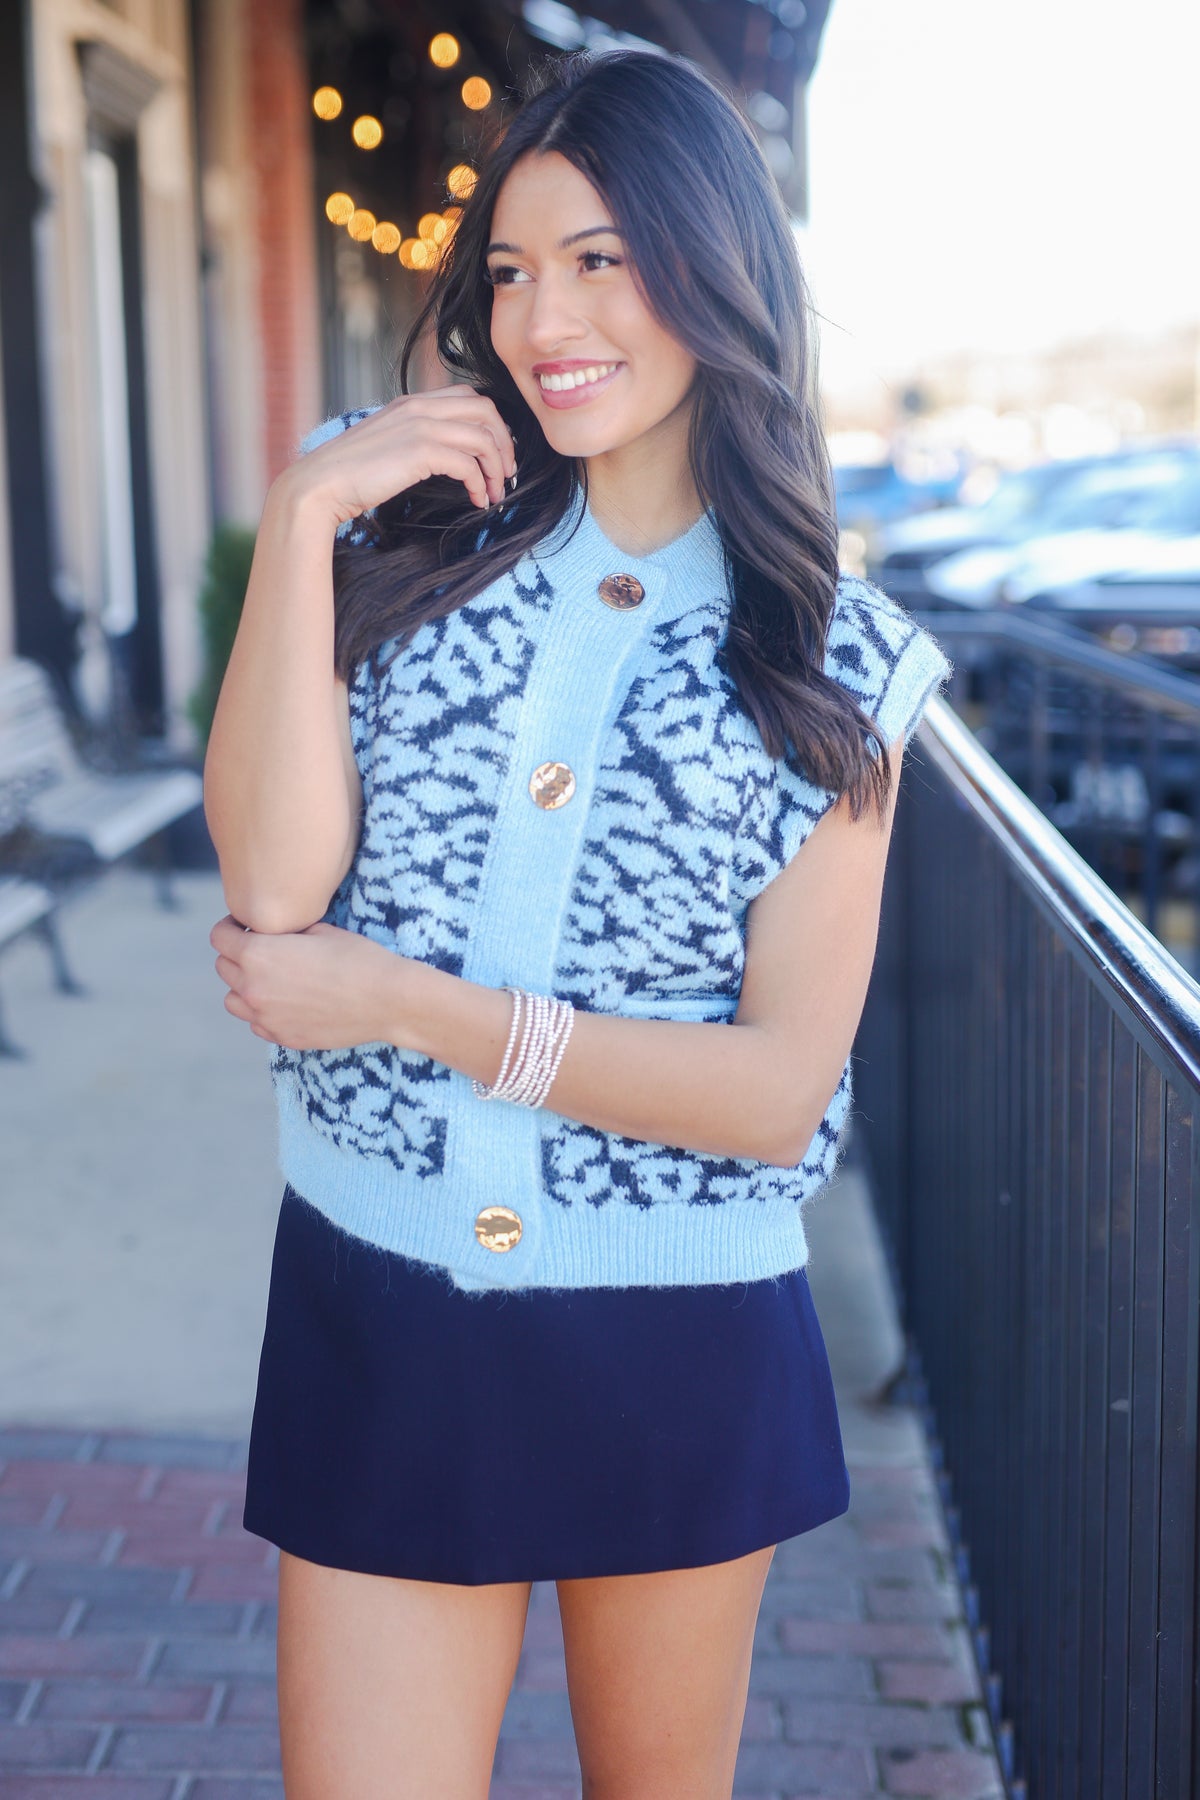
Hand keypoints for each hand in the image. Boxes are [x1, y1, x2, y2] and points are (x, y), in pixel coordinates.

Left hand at [210, 915, 405, 1050]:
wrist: (386, 1001)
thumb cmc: (358, 959)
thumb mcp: (320, 930)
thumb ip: (285, 932)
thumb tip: (275, 931)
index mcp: (258, 955)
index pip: (219, 938)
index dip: (231, 928)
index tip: (246, 927)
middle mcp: (254, 988)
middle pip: (223, 968)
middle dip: (237, 955)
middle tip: (264, 951)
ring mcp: (266, 1017)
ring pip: (233, 1000)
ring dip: (244, 987)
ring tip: (272, 980)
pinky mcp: (282, 1037)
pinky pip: (256, 1024)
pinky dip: (263, 1012)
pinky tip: (287, 1002)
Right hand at [280, 387, 518, 528]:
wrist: (320, 485)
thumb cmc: (350, 474)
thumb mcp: (387, 445)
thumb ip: (414, 439)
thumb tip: (442, 456)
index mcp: (412, 402)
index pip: (469, 396)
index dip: (492, 424)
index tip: (496, 453)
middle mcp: (419, 407)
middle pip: (485, 409)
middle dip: (504, 441)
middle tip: (506, 472)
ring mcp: (419, 426)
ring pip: (483, 437)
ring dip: (496, 467)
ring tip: (494, 493)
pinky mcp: (420, 451)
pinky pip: (468, 463)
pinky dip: (479, 483)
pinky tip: (476, 500)